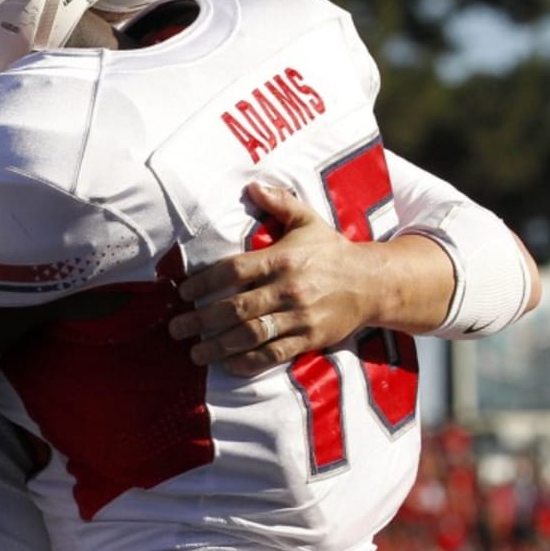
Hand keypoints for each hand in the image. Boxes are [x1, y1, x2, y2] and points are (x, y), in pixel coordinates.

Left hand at [169, 182, 375, 373]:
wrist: (373, 283)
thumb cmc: (332, 250)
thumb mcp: (307, 221)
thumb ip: (279, 203)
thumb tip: (253, 185)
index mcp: (281, 259)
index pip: (233, 271)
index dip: (204, 282)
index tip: (183, 293)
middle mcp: (287, 289)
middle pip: (236, 307)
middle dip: (202, 320)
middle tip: (176, 328)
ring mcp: (299, 317)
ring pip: (252, 335)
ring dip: (219, 346)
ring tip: (195, 352)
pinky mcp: (310, 339)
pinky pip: (275, 354)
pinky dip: (249, 362)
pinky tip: (228, 365)